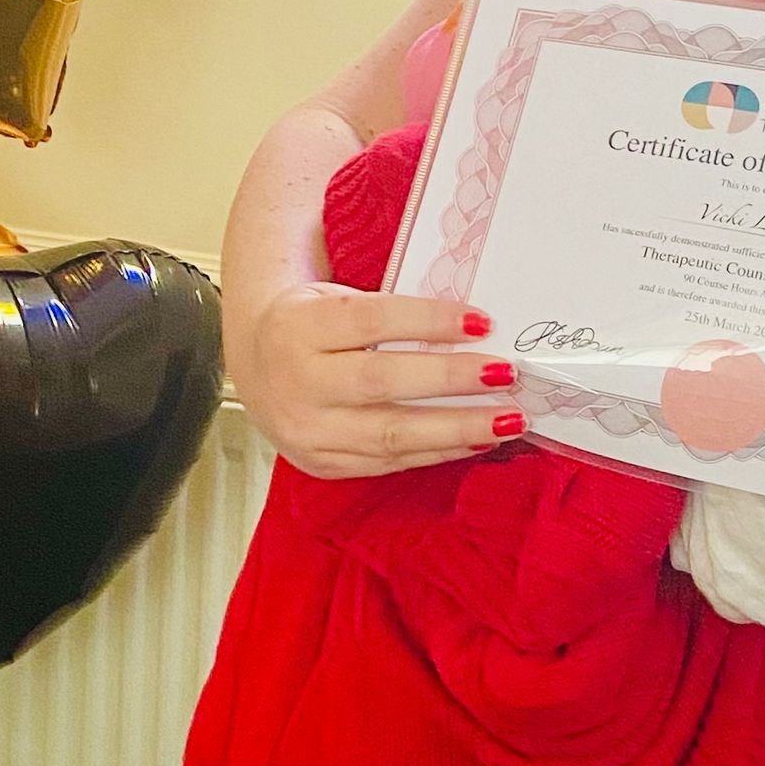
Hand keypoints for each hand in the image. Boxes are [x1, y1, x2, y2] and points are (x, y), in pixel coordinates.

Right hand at [232, 280, 523, 477]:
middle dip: (451, 379)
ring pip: (390, 434)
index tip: (482, 322)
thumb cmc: (312, 326)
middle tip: (506, 373)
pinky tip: (476, 439)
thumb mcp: (335, 301)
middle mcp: (297, 382)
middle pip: (382, 381)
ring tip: (508, 418)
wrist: (256, 367)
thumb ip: (390, 313)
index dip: (429, 322)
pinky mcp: (323, 464)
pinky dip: (439, 451)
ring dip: (457, 427)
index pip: (371, 321)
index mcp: (298, 327)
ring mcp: (307, 431)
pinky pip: (390, 461)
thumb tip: (476, 328)